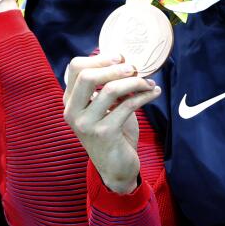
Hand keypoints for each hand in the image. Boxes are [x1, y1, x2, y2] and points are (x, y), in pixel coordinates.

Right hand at [63, 54, 160, 193]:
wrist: (116, 168)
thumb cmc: (112, 132)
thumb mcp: (104, 107)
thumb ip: (105, 86)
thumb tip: (122, 59)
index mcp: (70, 101)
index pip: (75, 67)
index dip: (99, 58)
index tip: (120, 57)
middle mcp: (72, 112)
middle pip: (87, 76)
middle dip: (114, 68)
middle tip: (134, 68)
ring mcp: (86, 124)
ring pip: (110, 89)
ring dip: (134, 82)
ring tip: (148, 82)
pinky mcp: (104, 133)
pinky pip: (127, 105)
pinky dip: (144, 96)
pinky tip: (154, 93)